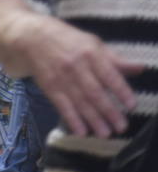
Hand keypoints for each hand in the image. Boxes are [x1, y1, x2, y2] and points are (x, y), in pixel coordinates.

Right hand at [13, 13, 140, 136]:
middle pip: (94, 92)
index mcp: (90, 53)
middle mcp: (75, 66)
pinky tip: (81, 131)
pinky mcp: (48, 86)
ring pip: (79, 101)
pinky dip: (71, 118)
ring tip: (105, 134)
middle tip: (121, 127)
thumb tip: (140, 68)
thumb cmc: (67, 40)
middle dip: (109, 111)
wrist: (30, 37)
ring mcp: (60, 77)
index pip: (109, 75)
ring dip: (93, 119)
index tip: (131, 106)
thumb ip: (115, 59)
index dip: (121, 91)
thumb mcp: (92, 43)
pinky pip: (61, 104)